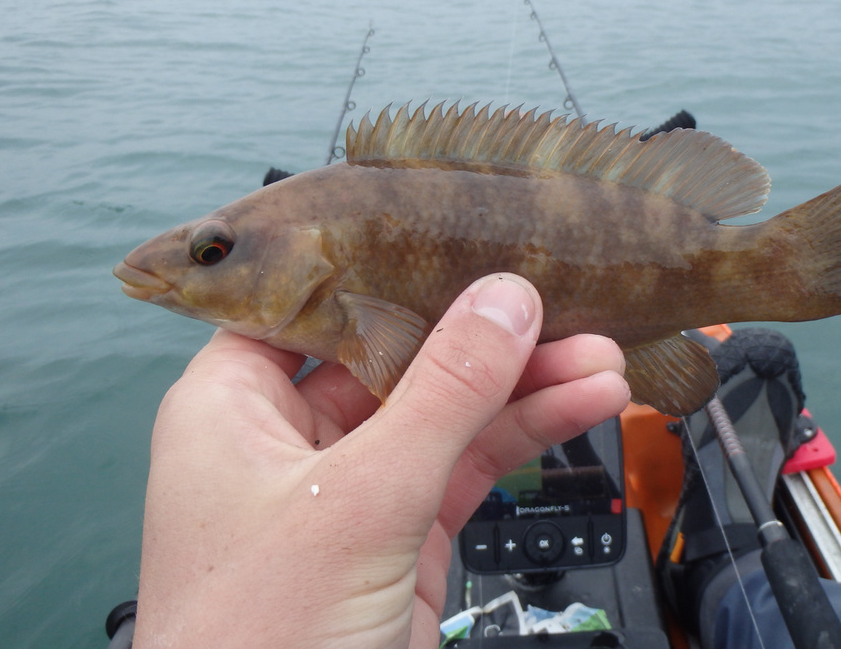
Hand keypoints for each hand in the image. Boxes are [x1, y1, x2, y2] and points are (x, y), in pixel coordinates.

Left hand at [134, 274, 629, 647]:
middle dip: (488, 334)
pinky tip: (585, 404)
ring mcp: (353, 483)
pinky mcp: (401, 529)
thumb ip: (442, 394)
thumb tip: (507, 298)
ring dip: (526, 385)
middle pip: (400, 351)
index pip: (314, 300)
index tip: (467, 232)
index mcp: (234, 402)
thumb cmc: (261, 637)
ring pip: (446, 410)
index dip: (389, 262)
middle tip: (567, 302)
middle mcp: (290, 433)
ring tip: (606, 355)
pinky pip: (469, 463)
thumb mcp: (358, 497)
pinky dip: (525, 434)